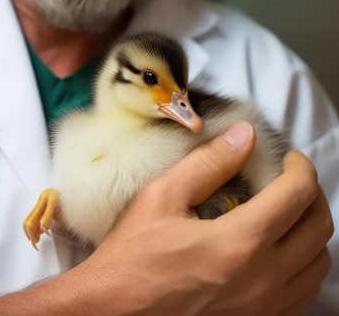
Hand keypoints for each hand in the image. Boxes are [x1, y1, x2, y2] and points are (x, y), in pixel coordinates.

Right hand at [80, 122, 332, 315]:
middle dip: (310, 194)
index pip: (298, 194)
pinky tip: (279, 251)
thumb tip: (245, 134)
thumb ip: (208, 162)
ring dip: (311, 230)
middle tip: (289, 179)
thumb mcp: (162, 197)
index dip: (300, 167)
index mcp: (239, 243)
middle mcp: (263, 280)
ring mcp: (265, 309)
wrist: (115, 314)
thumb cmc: (133, 256)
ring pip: (319, 264)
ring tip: (286, 213)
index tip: (288, 158)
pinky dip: (303, 265)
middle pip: (319, 228)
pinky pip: (304, 294)